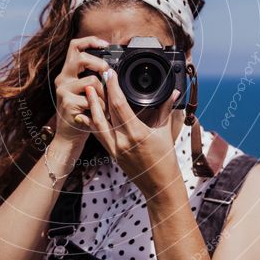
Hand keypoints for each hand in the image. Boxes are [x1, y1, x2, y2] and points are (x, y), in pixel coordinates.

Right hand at [52, 36, 108, 145]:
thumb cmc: (82, 115)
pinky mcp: (68, 103)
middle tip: (107, 74)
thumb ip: (92, 79)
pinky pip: (92, 98)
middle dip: (100, 64)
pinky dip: (100, 107)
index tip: (105, 44)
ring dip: (103, 94)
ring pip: (91, 80)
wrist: (68, 138)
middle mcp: (62, 79)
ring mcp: (63, 91)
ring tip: (102, 105)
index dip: (90, 41)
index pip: (75, 46)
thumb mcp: (85, 93)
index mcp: (68, 74)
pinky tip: (97, 113)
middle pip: (81, 57)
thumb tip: (110, 69)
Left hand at [85, 68, 181, 200]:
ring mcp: (115, 149)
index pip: (120, 105)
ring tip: (88, 92)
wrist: (159, 185)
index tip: (110, 74)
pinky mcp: (112, 154)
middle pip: (106, 112)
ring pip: (97, 124)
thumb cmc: (165, 161)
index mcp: (137, 134)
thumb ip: (166, 110)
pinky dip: (91, 124)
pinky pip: (98, 136)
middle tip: (96, 78)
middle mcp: (123, 141)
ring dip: (92, 107)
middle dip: (100, 93)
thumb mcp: (165, 132)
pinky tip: (86, 115)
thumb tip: (173, 92)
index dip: (113, 88)